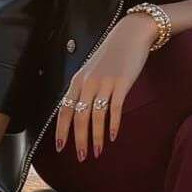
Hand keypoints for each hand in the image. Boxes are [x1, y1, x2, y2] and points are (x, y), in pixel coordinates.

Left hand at [54, 13, 157, 160]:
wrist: (131, 34)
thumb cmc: (112, 54)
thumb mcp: (92, 70)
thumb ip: (85, 88)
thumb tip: (79, 110)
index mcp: (77, 81)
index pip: (64, 110)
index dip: (62, 130)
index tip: (60, 148)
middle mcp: (88, 83)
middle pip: (79, 117)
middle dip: (79, 140)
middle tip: (82, 157)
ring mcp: (105, 83)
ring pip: (96, 116)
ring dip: (96, 137)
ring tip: (97, 152)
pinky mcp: (122, 83)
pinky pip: (115, 109)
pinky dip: (113, 125)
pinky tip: (113, 137)